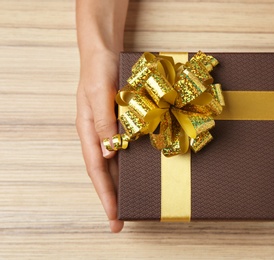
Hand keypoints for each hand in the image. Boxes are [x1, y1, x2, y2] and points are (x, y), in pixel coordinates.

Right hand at [76, 49, 123, 231]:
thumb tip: (108, 155)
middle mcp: (99, 134)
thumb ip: (104, 123)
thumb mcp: (99, 94)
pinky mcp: (122, 121)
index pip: (96, 170)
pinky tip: (141, 173)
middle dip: (113, 197)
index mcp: (88, 130)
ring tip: (133, 203)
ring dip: (123, 183)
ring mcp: (111, 129)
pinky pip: (127, 147)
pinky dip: (132, 163)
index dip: (105, 194)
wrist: (104, 50)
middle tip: (122, 221)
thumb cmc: (99, 69)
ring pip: (116, 163)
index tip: (114, 216)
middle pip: (105, 172)